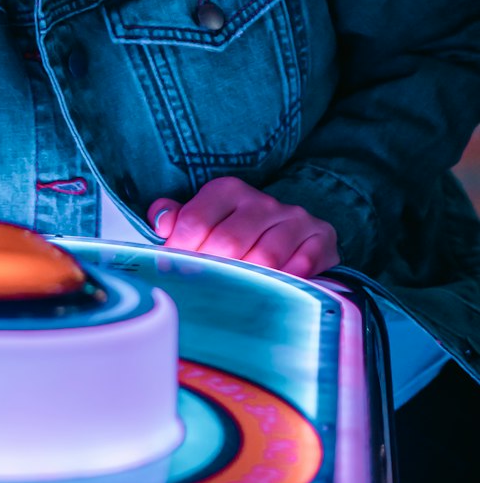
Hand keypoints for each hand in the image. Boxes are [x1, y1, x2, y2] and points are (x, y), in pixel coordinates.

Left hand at [147, 175, 338, 278]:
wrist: (292, 229)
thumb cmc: (236, 229)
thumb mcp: (203, 217)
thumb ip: (175, 218)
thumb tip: (161, 224)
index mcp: (227, 190)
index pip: (194, 220)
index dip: (181, 250)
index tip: (177, 270)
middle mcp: (261, 200)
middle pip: (228, 241)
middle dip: (213, 270)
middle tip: (206, 289)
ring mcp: (294, 218)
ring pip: (265, 257)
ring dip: (249, 280)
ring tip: (237, 293)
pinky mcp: (321, 237)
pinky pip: (302, 266)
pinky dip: (286, 282)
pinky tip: (275, 290)